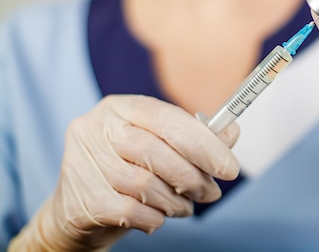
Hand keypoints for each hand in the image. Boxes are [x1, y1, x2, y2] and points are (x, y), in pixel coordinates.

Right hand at [34, 95, 238, 250]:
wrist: (79, 211)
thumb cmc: (129, 169)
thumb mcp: (162, 146)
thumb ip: (197, 138)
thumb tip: (231, 132)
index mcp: (121, 107)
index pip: (167, 118)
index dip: (203, 143)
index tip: (229, 168)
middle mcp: (96, 127)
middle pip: (156, 152)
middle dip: (193, 177)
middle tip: (211, 193)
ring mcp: (82, 162)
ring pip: (144, 184)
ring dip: (175, 202)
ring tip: (184, 206)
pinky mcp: (80, 198)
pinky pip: (131, 211)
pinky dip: (155, 218)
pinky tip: (159, 216)